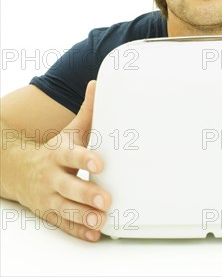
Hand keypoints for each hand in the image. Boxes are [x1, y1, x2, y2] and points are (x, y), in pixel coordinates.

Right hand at [19, 81, 110, 241]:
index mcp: (58, 154)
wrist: (19, 170)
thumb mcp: (68, 131)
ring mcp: (49, 197)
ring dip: (83, 215)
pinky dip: (78, 229)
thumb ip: (86, 111)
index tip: (100, 164)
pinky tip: (93, 233)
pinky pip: (63, 223)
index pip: (71, 156)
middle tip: (106, 199)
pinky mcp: (50, 213)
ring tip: (100, 219)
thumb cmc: (53, 150)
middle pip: (68, 187)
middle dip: (86, 194)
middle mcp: (52, 177)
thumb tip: (96, 84)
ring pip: (65, 209)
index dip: (84, 160)